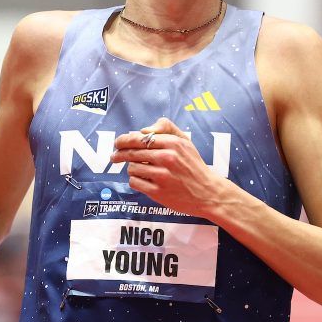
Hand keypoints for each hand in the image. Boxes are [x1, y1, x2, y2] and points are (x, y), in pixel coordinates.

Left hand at [110, 117, 227, 217]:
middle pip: (132, 152)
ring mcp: (161, 176)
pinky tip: (144, 181)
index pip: (139, 138)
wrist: (207, 193)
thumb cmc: (194, 166)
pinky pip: (134, 182)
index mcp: (172, 143)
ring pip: (132, 168)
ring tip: (140, 170)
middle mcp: (166, 158)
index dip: (124, 140)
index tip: (118, 143)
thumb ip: (166, 128)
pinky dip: (135, 181)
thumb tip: (143, 130)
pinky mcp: (158, 192)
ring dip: (132, 169)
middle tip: (114, 156)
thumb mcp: (185, 141)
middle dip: (119, 154)